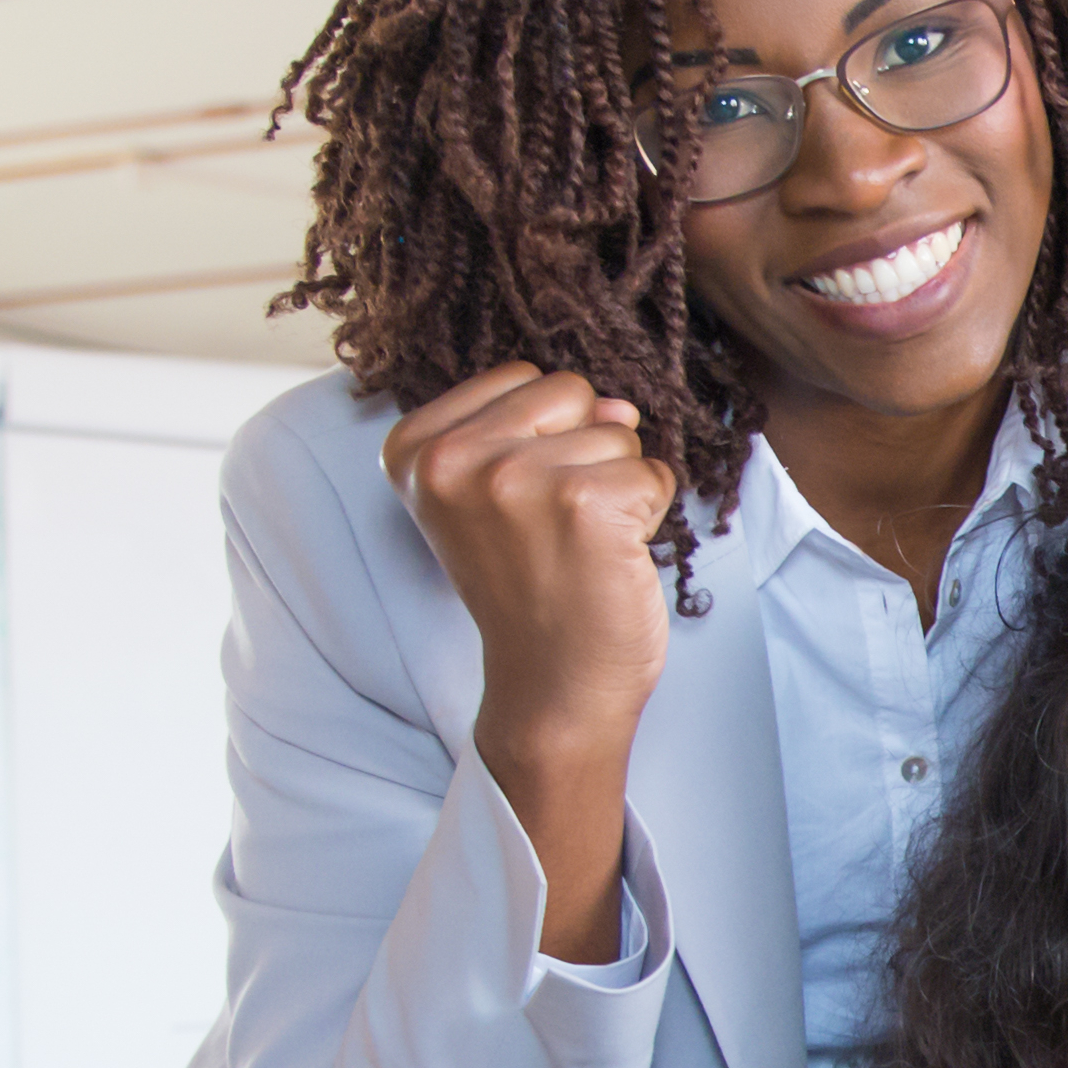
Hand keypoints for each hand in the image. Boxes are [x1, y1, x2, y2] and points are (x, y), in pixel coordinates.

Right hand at [385, 363, 677, 959]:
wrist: (550, 689)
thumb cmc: (530, 590)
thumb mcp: (496, 497)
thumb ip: (541, 430)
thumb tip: (619, 404)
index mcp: (414, 450)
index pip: (522, 377)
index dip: (544, 436)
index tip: (518, 507)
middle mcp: (451, 460)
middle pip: (569, 389)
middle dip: (585, 450)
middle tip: (556, 527)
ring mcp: (514, 479)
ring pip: (617, 430)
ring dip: (619, 486)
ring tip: (580, 547)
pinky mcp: (583, 504)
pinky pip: (653, 470)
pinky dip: (651, 512)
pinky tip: (610, 558)